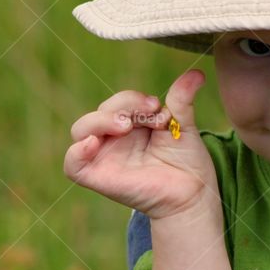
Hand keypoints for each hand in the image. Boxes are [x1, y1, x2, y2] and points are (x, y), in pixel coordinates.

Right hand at [63, 69, 218, 219]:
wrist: (192, 194)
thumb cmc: (187, 162)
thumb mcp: (184, 126)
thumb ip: (181, 100)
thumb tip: (196, 74)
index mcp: (130, 124)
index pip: (119, 102)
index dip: (134, 99)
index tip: (158, 107)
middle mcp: (113, 138)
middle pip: (99, 111)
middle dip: (121, 105)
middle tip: (147, 114)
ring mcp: (104, 156)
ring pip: (81, 130)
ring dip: (101, 121)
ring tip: (126, 126)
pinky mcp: (97, 177)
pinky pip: (72, 164)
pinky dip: (76, 152)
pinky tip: (93, 143)